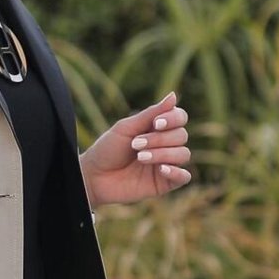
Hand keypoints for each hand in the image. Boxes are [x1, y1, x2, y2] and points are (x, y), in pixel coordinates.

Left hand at [80, 92, 191, 208]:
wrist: (94, 177)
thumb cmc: (108, 149)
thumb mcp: (127, 127)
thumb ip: (151, 113)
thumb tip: (174, 95)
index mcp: (157, 128)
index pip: (180, 118)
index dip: (173, 118)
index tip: (156, 123)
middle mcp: (165, 145)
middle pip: (181, 135)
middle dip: (160, 139)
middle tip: (136, 144)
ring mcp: (166, 163)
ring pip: (183, 154)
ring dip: (163, 153)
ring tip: (140, 157)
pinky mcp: (165, 183)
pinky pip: (184, 177)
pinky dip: (177, 172)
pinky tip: (161, 169)